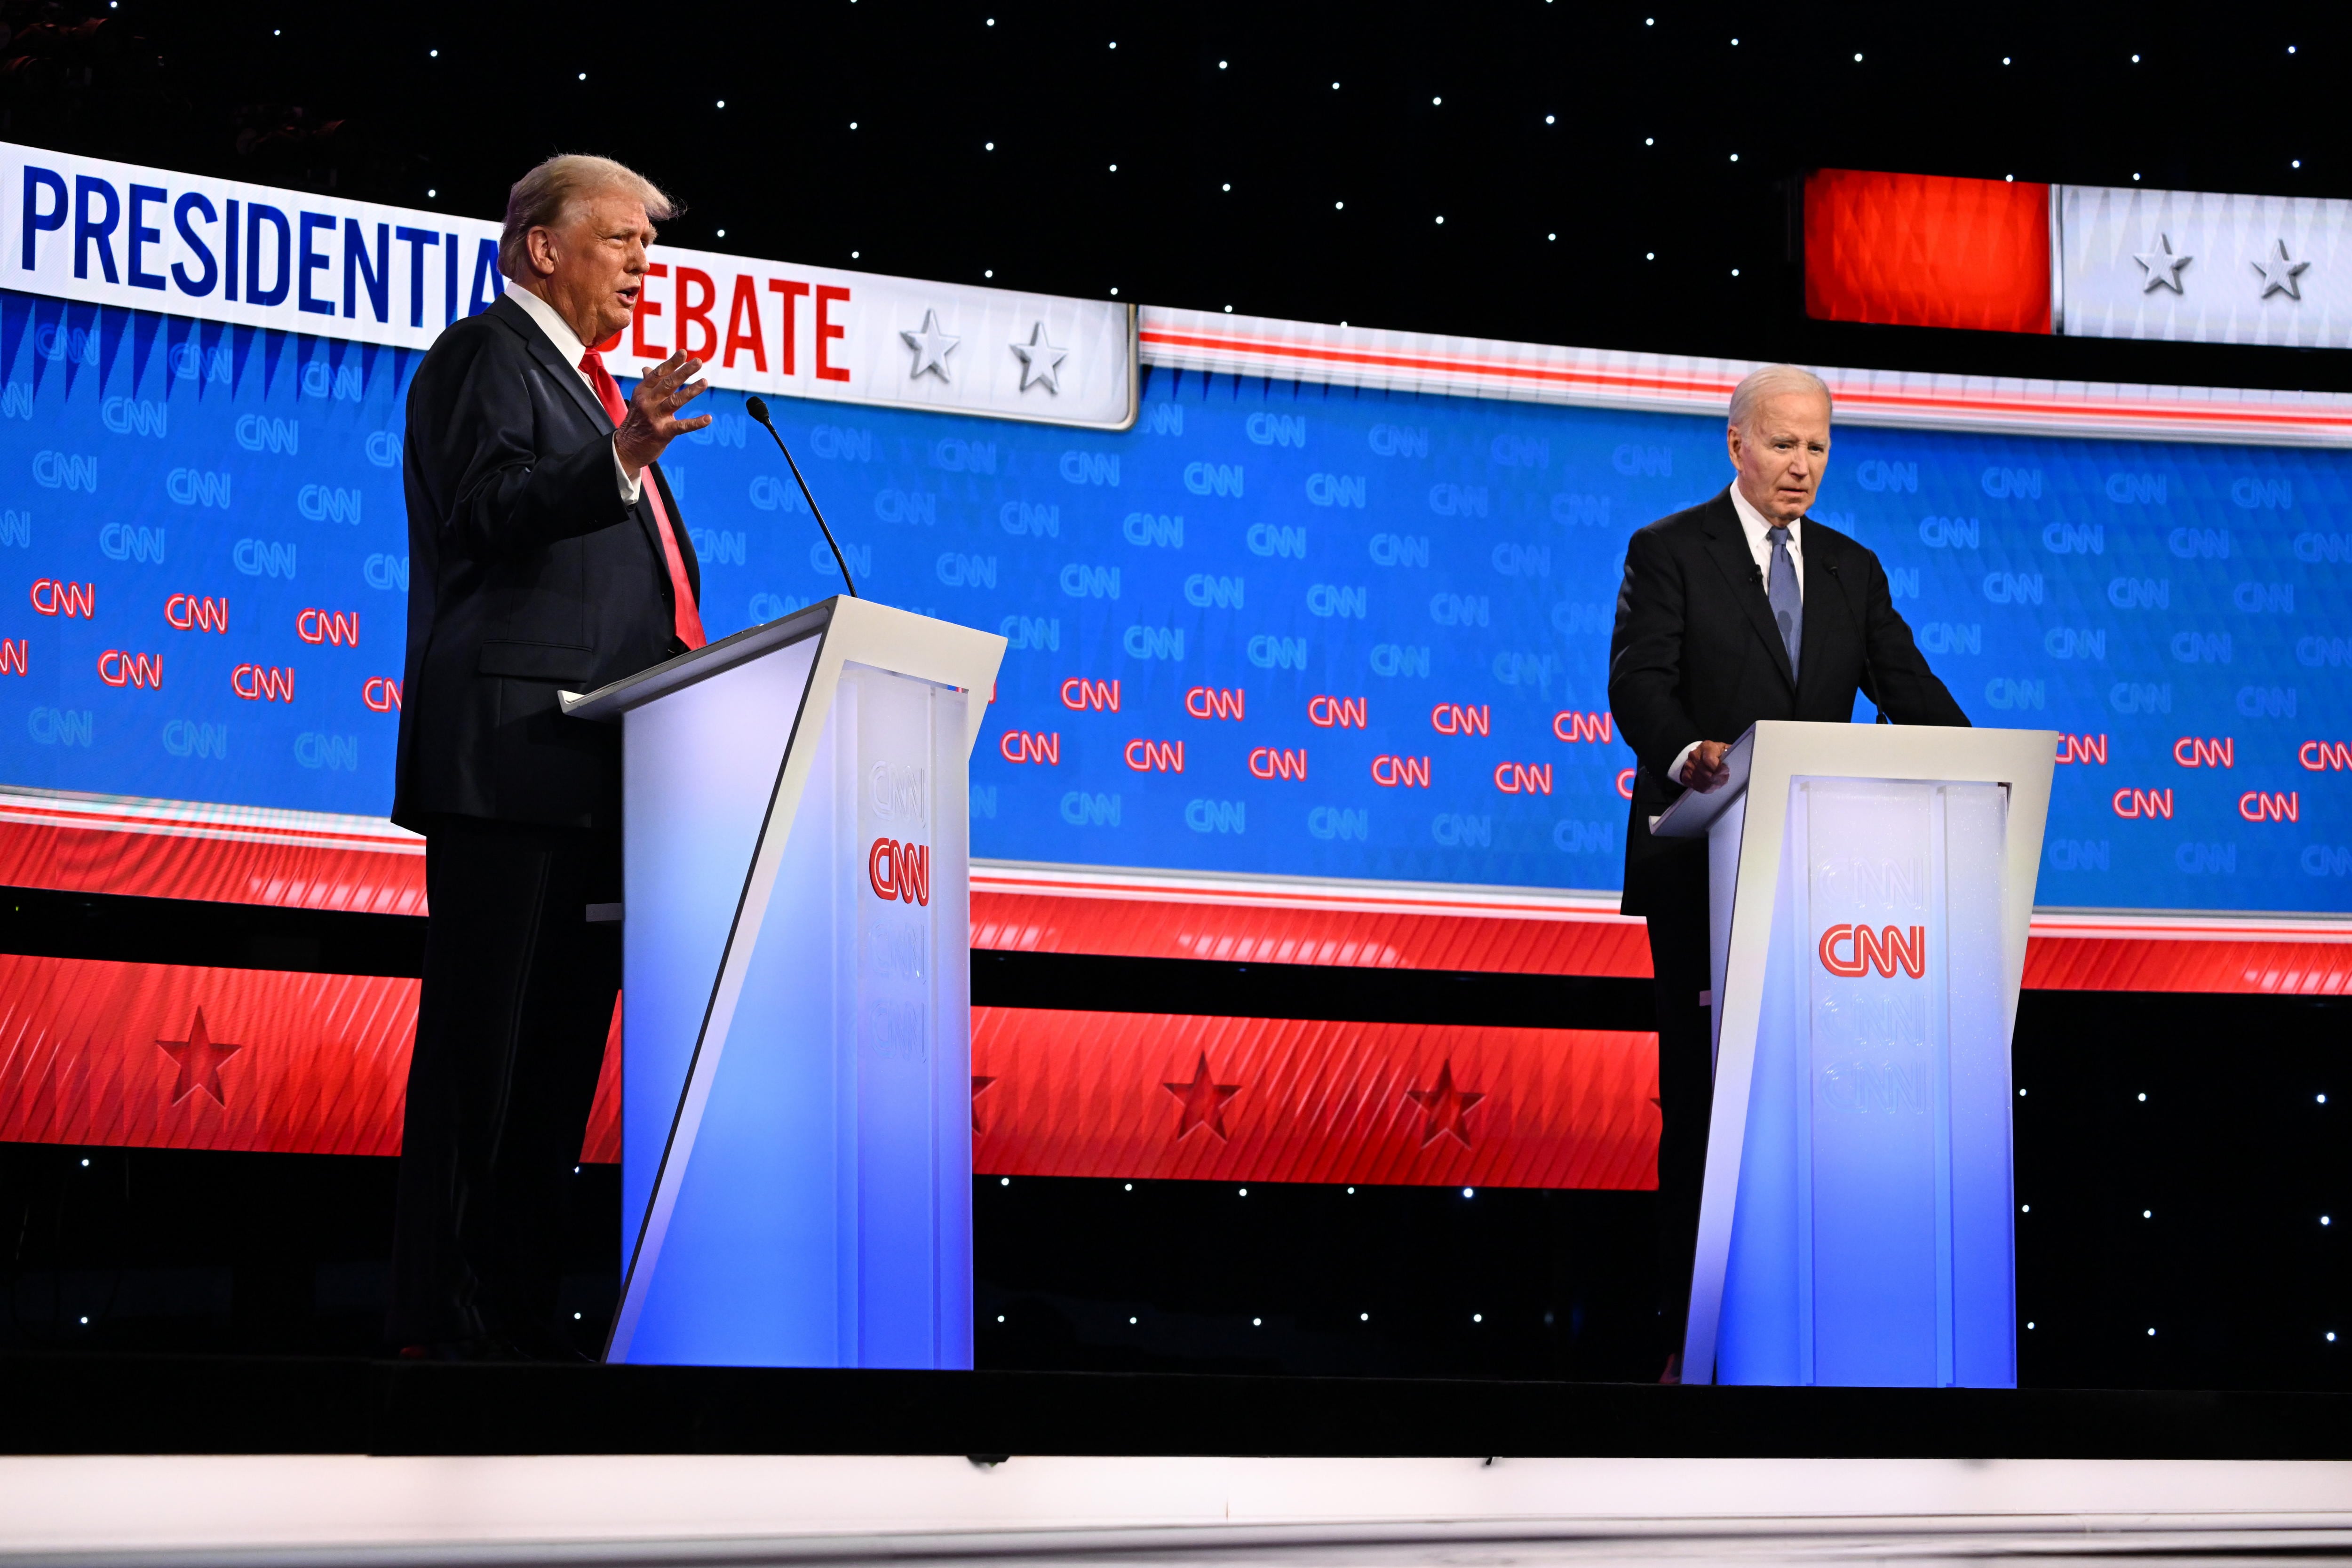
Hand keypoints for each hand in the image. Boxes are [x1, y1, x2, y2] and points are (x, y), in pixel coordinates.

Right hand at [614, 352, 711, 475]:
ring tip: (704, 381)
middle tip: (698, 362)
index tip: (683, 353)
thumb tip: (646, 368)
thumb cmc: (636, 422)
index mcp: (642, 392)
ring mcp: (654, 417)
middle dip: (684, 372)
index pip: (658, 374)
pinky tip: (708, 418)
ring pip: (675, 401)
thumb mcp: (638, 400)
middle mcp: (647, 402)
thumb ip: (647, 384)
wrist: (626, 448)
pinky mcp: (662, 433)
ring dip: (691, 391)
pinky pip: (681, 426)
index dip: (671, 363)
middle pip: (668, 384)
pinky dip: (696, 423)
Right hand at [1680, 739, 1732, 792]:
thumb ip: (1729, 752)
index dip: (1720, 768)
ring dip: (1715, 784)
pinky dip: (1708, 788)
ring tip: (1720, 781)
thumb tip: (1739, 758)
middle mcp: (1695, 757)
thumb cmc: (1712, 752)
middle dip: (1720, 778)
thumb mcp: (1721, 748)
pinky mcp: (1686, 777)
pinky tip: (1713, 785)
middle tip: (1725, 777)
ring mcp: (1689, 768)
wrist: (1696, 755)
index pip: (1710, 760)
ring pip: (1705, 783)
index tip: (1726, 770)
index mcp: (1706, 747)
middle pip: (1709, 774)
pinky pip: (1699, 787)